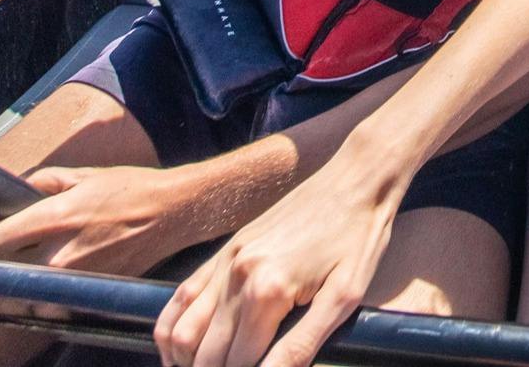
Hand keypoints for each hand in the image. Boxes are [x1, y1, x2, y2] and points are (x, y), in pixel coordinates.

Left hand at [0, 161, 201, 273]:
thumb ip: (47, 181)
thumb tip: (23, 187)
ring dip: (26, 275)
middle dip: (3, 261)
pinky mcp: (92, 287)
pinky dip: (53, 283)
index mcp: (57, 218)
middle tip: (6, 251)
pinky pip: (60, 289)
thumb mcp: (86, 174)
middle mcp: (62, 253)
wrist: (172, 213)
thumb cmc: (132, 189)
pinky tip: (61, 270)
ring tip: (31, 262)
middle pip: (10, 269)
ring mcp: (78, 275)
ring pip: (33, 283)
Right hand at [154, 150, 404, 366]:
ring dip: (185, 363)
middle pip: (205, 356)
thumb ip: (301, 346)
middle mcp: (236, 276)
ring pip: (181, 332)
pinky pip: (180, 297)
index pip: (237, 365)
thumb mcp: (344, 298)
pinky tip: (179, 353)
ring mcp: (225, 261)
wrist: (354, 179)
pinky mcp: (225, 251)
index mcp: (267, 292)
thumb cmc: (358, 238)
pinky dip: (170, 332)